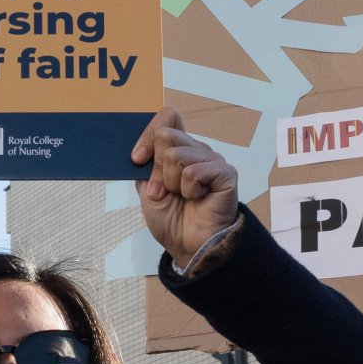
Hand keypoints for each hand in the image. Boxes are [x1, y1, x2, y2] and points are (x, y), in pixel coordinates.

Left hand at [132, 106, 240, 269]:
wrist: (188, 246)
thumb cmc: (172, 219)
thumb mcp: (148, 189)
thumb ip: (147, 165)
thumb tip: (144, 148)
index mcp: (178, 148)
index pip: (167, 117)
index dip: (148, 134)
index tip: (137, 159)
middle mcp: (196, 150)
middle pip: (167, 135)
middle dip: (157, 169)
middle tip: (164, 191)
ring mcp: (212, 160)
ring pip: (177, 155)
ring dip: (172, 183)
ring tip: (184, 197)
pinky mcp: (225, 173)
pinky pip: (194, 171)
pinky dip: (189, 190)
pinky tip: (198, 198)